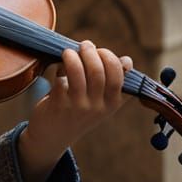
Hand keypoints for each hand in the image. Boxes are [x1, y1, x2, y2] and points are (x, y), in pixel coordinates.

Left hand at [17, 40, 132, 181]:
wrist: (54, 135)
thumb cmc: (78, 109)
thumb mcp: (100, 100)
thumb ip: (112, 80)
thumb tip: (127, 61)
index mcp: (112, 103)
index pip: (117, 76)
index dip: (109, 57)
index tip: (99, 50)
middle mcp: (97, 107)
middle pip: (97, 71)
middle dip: (90, 52)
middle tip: (84, 45)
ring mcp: (77, 107)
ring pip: (77, 72)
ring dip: (72, 56)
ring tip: (68, 52)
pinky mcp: (58, 105)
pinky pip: (59, 78)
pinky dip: (58, 68)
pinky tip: (57, 67)